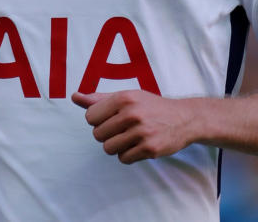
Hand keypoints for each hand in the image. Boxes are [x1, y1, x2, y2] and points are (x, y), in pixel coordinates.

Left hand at [71, 90, 193, 163]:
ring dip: (116, 146)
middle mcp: (132, 114)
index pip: (90, 117)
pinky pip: (123, 159)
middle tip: (122, 129)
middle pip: (97, 135)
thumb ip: (98, 99)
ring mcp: (141, 132)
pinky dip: (128, 155)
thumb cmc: (149, 106)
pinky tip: (138, 145)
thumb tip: (74, 97)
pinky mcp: (150, 148)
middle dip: (106, 134)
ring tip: (129, 137)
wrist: (183, 118)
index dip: (98, 120)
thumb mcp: (126, 97)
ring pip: (108, 148)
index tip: (111, 118)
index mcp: (124, 98)